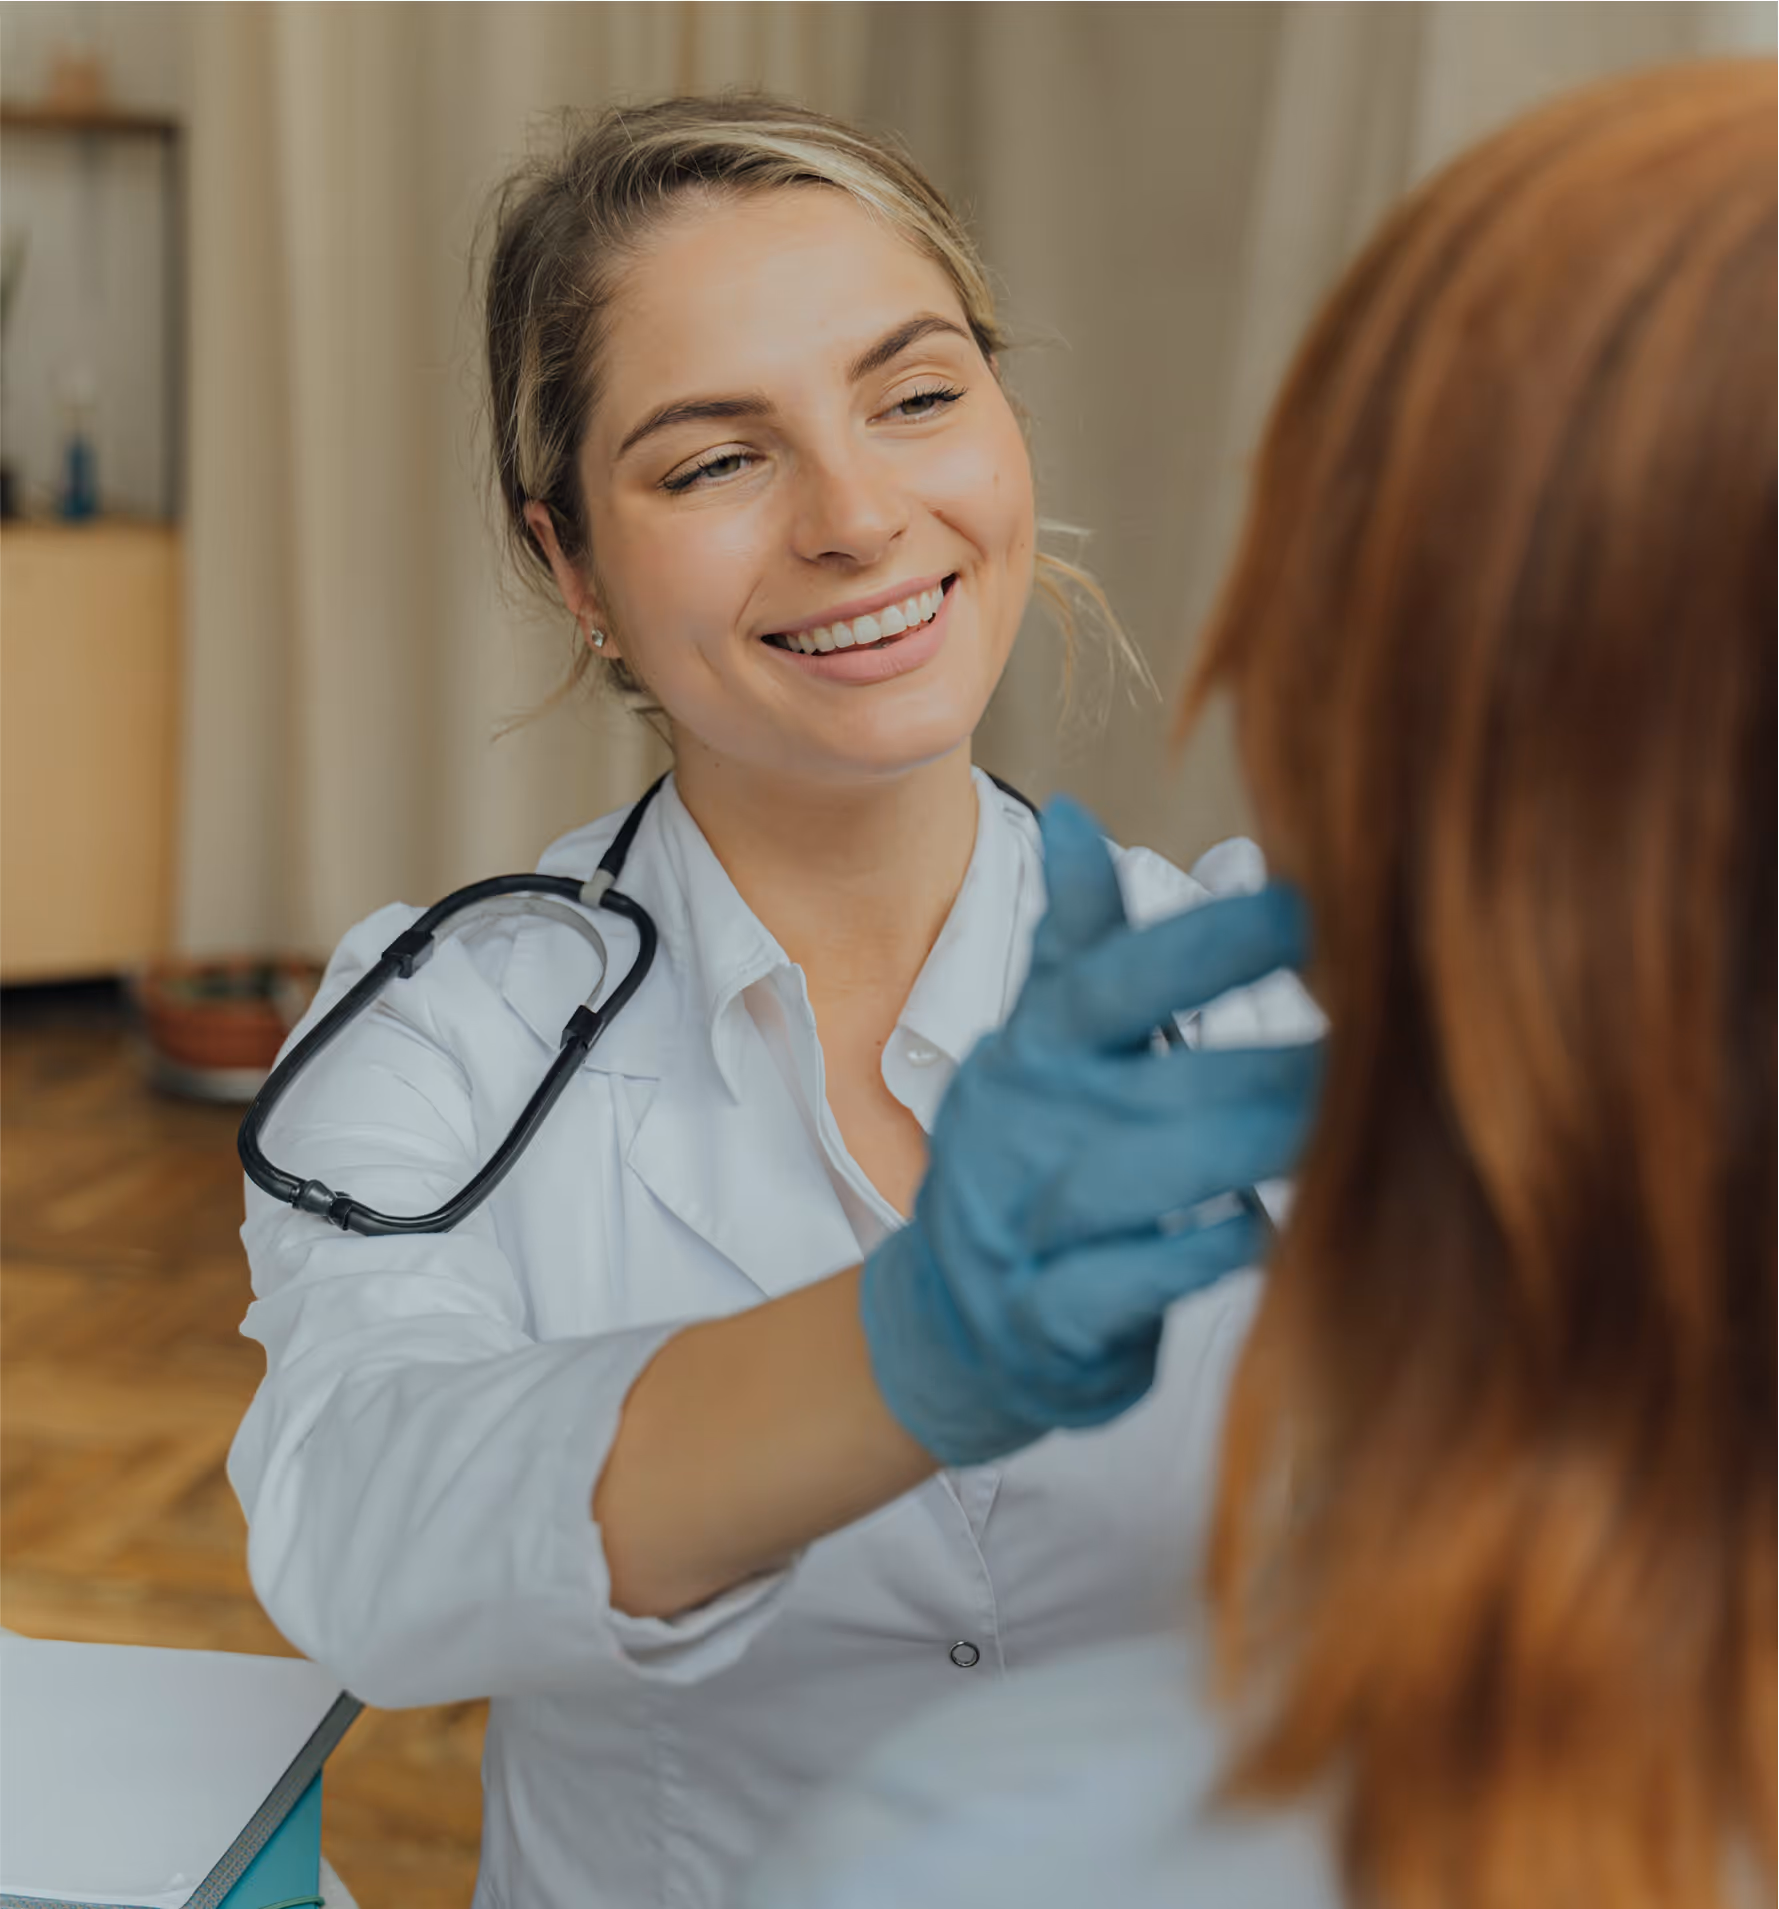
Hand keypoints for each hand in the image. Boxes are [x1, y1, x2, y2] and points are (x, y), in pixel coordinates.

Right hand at [858, 798, 1320, 1465]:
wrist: (956, 1321)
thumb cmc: (1032, 1160)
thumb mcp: (1039, 1045)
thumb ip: (1074, 940)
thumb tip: (1075, 815)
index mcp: (1033, 1053)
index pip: (1110, 982)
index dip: (1205, 944)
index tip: (1309, 907)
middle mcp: (1022, 1131)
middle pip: (1150, 1083)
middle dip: (1270, 1066)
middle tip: (1383, 1046)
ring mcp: (1021, 1228)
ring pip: (1136, 1182)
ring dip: (1244, 1152)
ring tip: (1341, 1134)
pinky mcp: (1043, 1320)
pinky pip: (1122, 1286)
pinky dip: (1194, 1258)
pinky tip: (1266, 1233)